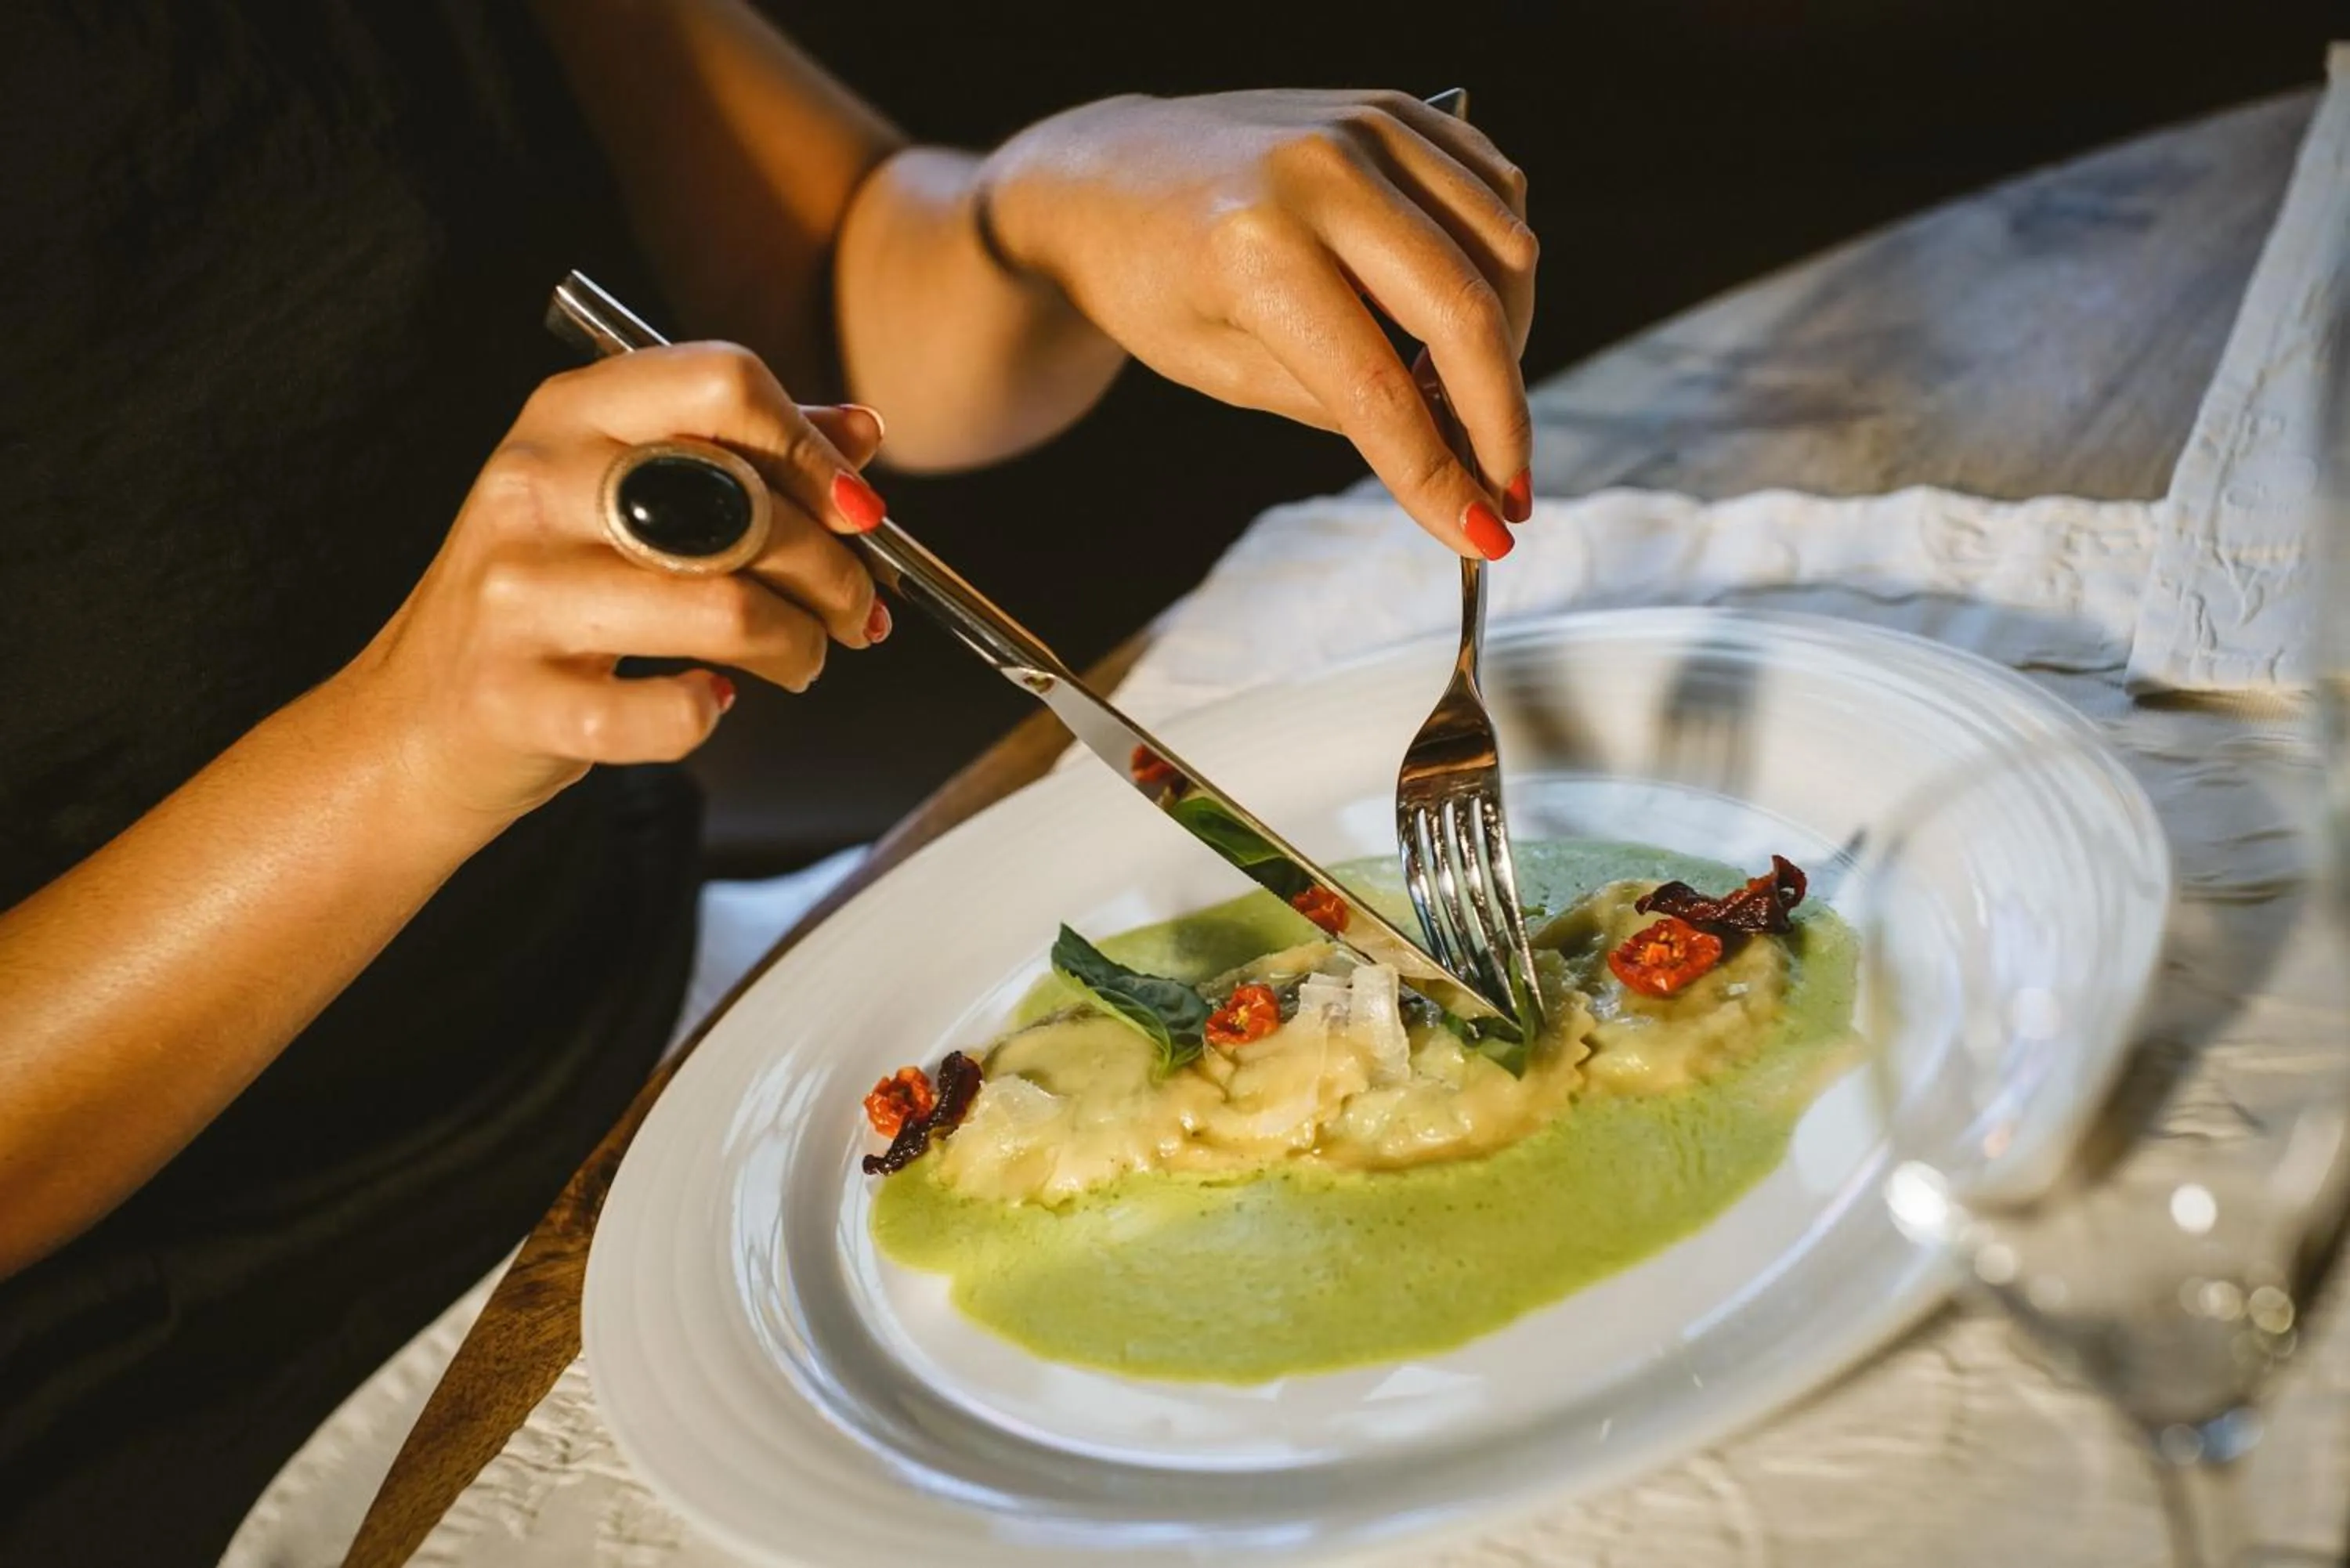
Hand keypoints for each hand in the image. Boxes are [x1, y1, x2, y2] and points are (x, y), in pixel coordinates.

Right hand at [338, 343, 893, 825]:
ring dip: (799, 645)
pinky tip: (711, 701)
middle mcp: (534, 486)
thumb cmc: (543, 600)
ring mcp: (517, 594)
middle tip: (854, 611)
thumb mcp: (623, 498)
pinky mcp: (519, 698)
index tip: (858, 512)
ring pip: (726, 609)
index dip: (812, 448)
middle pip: (744, 505)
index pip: (722, 382)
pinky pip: (669, 711)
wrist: (415, 722)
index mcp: (568, 415)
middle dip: (832, 570)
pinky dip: (710, 714)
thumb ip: (742, 455)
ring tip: (802, 659)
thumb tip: (861, 431)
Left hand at [976, 90, 1537, 556]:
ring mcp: (1363, 126)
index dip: (1437, 474)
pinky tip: (1467, 316)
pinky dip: (1501, 263)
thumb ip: (1340, 407)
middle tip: (1511, 487)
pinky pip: (1494, 190)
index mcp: (1255, 249)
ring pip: (1504, 245)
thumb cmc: (1153, 282)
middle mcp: (1321, 172)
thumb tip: (1451, 447)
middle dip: (1502, 417)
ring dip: (1512, 340)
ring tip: (1471, 399)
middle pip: (1465, 311)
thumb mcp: (1223, 371)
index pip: (1377, 388)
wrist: (1109, 173)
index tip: (1483, 536)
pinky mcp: (1391, 107)